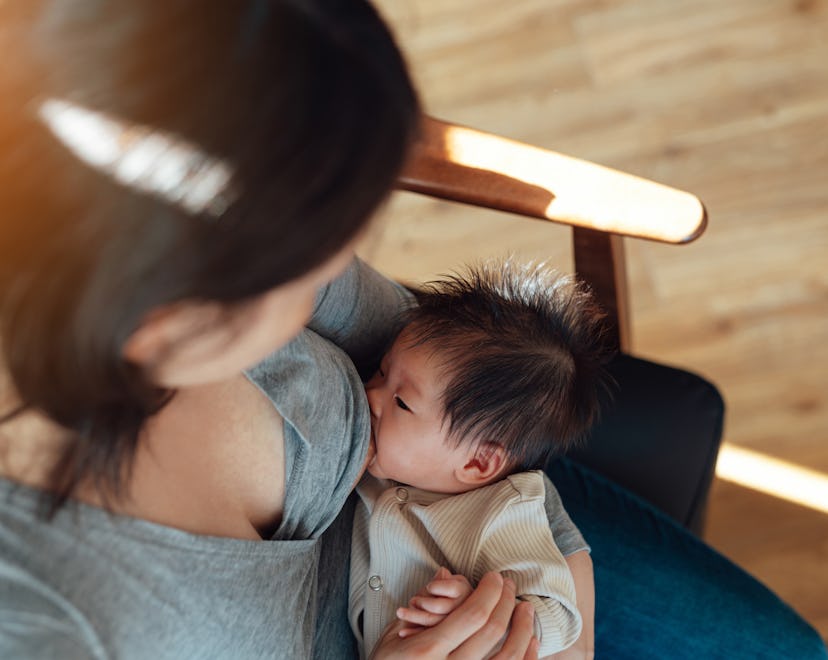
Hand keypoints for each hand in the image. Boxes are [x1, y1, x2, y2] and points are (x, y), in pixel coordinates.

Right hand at [372, 571, 539, 659]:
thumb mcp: (393, 636)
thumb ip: (421, 605)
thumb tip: (444, 573)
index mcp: (429, 649)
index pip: (472, 615)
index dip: (489, 592)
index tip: (494, 577)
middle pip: (491, 631)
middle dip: (505, 601)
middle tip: (508, 584)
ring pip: (507, 658)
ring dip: (522, 630)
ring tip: (525, 610)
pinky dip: (525, 658)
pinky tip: (531, 643)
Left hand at [397, 567, 473, 636]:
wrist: (433, 613)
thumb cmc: (435, 593)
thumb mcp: (439, 584)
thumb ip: (440, 581)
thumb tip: (442, 571)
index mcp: (465, 591)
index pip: (454, 590)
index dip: (439, 588)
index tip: (429, 587)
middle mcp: (464, 609)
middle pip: (444, 608)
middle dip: (424, 603)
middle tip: (412, 601)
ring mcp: (455, 627)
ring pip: (435, 622)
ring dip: (416, 616)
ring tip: (401, 612)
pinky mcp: (443, 641)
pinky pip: (428, 638)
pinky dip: (414, 633)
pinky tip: (402, 632)